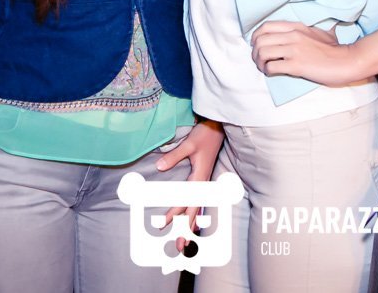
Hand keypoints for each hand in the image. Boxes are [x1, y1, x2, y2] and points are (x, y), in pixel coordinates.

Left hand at [157, 119, 225, 250]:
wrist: (218, 129)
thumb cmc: (204, 136)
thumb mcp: (188, 145)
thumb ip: (174, 156)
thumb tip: (159, 167)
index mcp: (199, 178)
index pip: (185, 201)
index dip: (174, 213)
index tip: (163, 223)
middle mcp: (203, 185)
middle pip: (194, 212)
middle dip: (186, 230)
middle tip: (180, 247)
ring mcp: (205, 184)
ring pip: (198, 210)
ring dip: (191, 227)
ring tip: (187, 243)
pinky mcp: (204, 181)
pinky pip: (200, 203)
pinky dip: (197, 217)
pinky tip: (195, 225)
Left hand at [250, 21, 360, 85]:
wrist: (347, 61)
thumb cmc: (334, 49)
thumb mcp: (317, 33)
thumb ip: (303, 31)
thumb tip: (292, 34)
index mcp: (296, 27)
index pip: (265, 26)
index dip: (256, 37)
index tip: (258, 46)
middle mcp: (292, 36)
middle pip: (259, 40)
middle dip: (255, 53)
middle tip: (260, 61)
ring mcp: (294, 50)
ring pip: (262, 52)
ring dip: (259, 63)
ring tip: (265, 68)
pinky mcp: (297, 65)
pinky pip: (271, 66)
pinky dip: (268, 71)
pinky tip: (273, 73)